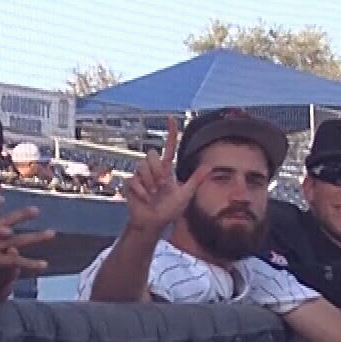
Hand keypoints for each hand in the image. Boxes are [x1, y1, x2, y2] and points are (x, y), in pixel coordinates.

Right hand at [119, 117, 202, 235]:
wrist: (153, 223)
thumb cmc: (169, 209)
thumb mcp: (185, 195)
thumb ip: (195, 180)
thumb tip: (209, 166)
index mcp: (166, 169)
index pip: (169, 147)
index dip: (170, 133)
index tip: (171, 118)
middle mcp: (153, 169)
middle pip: (151, 154)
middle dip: (156, 171)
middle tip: (162, 187)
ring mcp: (140, 176)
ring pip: (141, 166)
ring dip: (149, 182)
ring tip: (154, 194)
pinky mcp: (131, 184)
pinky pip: (133, 180)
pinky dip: (141, 191)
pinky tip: (145, 199)